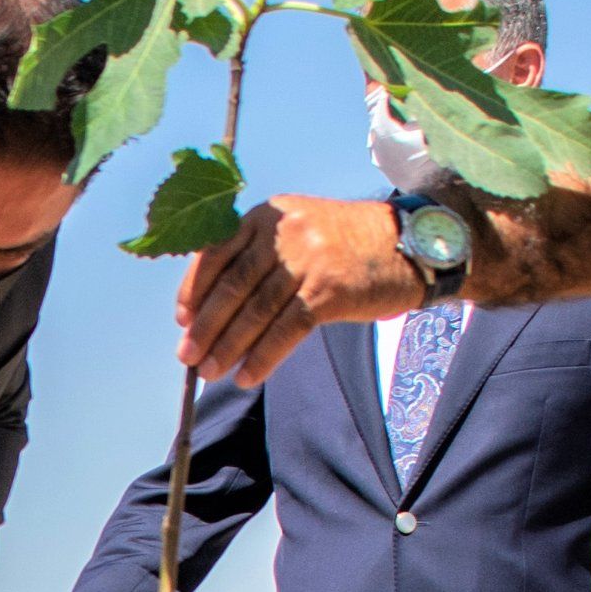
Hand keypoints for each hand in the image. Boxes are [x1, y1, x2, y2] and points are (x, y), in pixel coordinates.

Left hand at [176, 196, 415, 387]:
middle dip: (206, 325)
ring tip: (210, 372)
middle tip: (187, 356)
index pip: (215, 252)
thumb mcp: (297, 232)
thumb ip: (258, 257)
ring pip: (256, 311)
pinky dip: (263, 357)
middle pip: (233, 285)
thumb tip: (213, 308)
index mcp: (267, 215)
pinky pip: (286, 330)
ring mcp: (308, 259)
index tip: (181, 320)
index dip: (194, 290)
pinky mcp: (329, 290)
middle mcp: (284, 232)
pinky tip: (248, 376)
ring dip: (229, 347)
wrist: (408, 245)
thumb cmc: (345, 246)